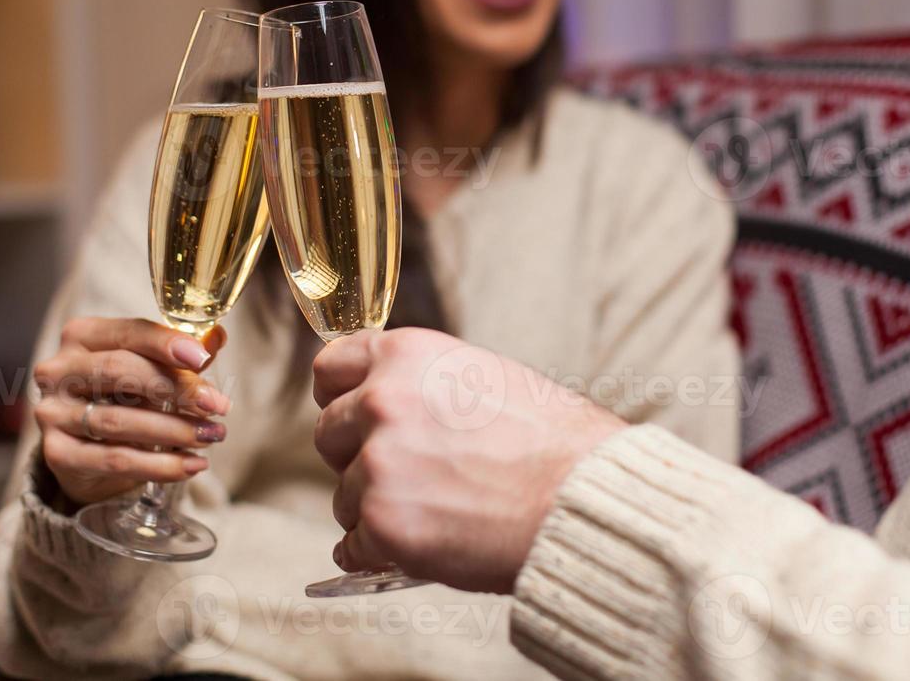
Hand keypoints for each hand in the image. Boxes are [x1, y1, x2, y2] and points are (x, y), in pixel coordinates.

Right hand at [33, 317, 232, 505]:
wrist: (89, 450)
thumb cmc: (125, 396)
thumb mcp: (151, 369)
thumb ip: (181, 356)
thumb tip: (217, 337)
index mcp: (82, 336)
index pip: (128, 332)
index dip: (166, 343)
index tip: (202, 358)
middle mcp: (58, 370)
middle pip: (120, 371)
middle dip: (176, 388)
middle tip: (218, 405)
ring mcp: (53, 412)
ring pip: (119, 420)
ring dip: (174, 430)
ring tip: (211, 436)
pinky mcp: (56, 453)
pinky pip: (115, 459)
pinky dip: (160, 465)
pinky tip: (192, 464)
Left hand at [313, 328, 626, 593]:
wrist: (583, 497)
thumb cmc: (552, 441)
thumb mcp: (482, 375)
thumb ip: (422, 382)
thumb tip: (380, 396)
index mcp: (406, 356)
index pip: (329, 368)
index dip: (340, 396)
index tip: (354, 416)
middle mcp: (382, 402)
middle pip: (327, 433)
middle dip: (357, 457)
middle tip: (409, 474)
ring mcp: (377, 464)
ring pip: (343, 495)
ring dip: (378, 508)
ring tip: (441, 510)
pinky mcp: (383, 523)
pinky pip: (354, 545)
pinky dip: (382, 553)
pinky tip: (425, 544)